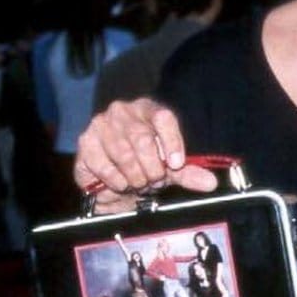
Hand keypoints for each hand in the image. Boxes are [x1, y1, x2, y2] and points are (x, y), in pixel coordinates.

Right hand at [74, 100, 217, 210]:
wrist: (113, 186)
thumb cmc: (143, 169)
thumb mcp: (169, 171)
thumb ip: (188, 173)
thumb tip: (210, 182)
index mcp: (147, 110)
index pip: (163, 117)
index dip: (172, 141)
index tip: (176, 163)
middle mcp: (122, 112)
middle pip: (142, 138)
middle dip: (152, 167)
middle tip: (154, 182)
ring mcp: (101, 125)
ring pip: (123, 153)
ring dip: (135, 176)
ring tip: (138, 183)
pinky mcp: (86, 143)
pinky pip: (104, 165)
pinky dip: (116, 180)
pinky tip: (120, 183)